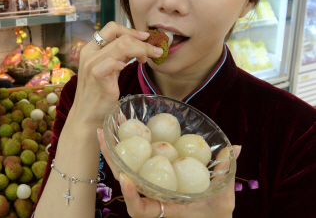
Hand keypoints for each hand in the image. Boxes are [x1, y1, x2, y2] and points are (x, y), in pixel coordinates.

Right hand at [70, 22, 161, 128]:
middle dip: (142, 42)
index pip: (112, 28)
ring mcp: (91, 64)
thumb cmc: (98, 95)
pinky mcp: (97, 77)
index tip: (146, 38)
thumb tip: (138, 45)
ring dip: (141, 50)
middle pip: (120, 35)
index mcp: (90, 49)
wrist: (87, 117)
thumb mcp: (108, 70)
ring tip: (147, 59)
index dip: (131, 30)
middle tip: (154, 51)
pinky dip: (124, 62)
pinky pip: (113, 62)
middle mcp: (89, 53)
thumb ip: (117, 56)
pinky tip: (129, 68)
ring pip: (122, 45)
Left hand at [98, 129, 240, 217]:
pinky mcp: (148, 175)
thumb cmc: (215, 213)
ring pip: (123, 170)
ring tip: (104, 128)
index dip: (130, 196)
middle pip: (123, 181)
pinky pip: (132, 163)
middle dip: (111, 159)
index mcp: (164, 207)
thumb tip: (234, 148)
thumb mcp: (223, 197)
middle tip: (102, 135)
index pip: (140, 210)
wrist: (209, 217)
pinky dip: (124, 148)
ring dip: (112, 150)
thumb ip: (225, 175)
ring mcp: (147, 185)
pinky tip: (121, 129)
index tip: (125, 179)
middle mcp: (151, 196)